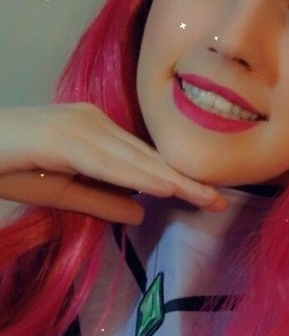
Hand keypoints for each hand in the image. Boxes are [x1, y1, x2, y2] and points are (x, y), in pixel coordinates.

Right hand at [0, 103, 226, 223]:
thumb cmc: (8, 167)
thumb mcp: (64, 193)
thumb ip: (102, 200)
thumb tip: (141, 214)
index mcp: (95, 132)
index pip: (144, 159)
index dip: (176, 178)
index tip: (207, 196)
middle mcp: (93, 122)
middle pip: (147, 156)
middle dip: (185, 180)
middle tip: (220, 200)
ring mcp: (79, 125)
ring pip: (135, 158)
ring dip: (173, 179)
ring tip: (206, 197)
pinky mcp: (64, 136)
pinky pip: (109, 162)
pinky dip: (140, 176)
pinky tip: (165, 188)